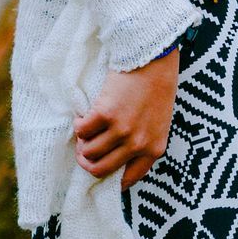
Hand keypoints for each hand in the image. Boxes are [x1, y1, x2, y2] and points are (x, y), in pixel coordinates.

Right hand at [72, 46, 180, 187]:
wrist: (154, 59)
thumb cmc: (158, 87)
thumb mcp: (159, 122)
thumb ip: (144, 142)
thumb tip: (118, 157)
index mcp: (154, 149)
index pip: (129, 179)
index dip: (110, 179)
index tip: (100, 170)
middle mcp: (137, 144)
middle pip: (101, 169)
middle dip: (87, 162)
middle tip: (83, 150)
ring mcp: (121, 130)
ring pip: (88, 151)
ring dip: (82, 143)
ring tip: (85, 130)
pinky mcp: (105, 114)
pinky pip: (82, 130)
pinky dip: (79, 124)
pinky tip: (83, 116)